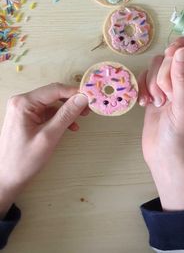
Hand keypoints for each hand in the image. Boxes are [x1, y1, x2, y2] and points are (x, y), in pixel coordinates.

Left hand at [0, 83, 87, 218]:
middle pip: (53, 94)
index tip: (90, 98)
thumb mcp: (49, 136)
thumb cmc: (23, 160)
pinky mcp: (27, 118)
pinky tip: (69, 126)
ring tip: (80, 119)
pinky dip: (59, 118)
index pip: (54, 89)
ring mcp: (24, 110)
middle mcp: (22, 102)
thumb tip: (82, 99)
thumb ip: (66, 115)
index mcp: (24, 103)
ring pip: (52, 103)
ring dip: (67, 110)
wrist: (7, 178)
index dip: (74, 92)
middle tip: (88, 109)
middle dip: (71, 101)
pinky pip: (47, 112)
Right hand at [138, 37, 183, 210]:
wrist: (164, 158)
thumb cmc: (180, 137)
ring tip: (158, 103)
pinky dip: (142, 89)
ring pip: (156, 66)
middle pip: (170, 56)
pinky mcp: (153, 92)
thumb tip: (181, 50)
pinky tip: (145, 104)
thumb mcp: (183, 106)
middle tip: (167, 96)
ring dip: (152, 83)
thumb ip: (181, 77)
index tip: (172, 53)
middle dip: (164, 75)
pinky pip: (145, 77)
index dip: (183, 46)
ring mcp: (168, 86)